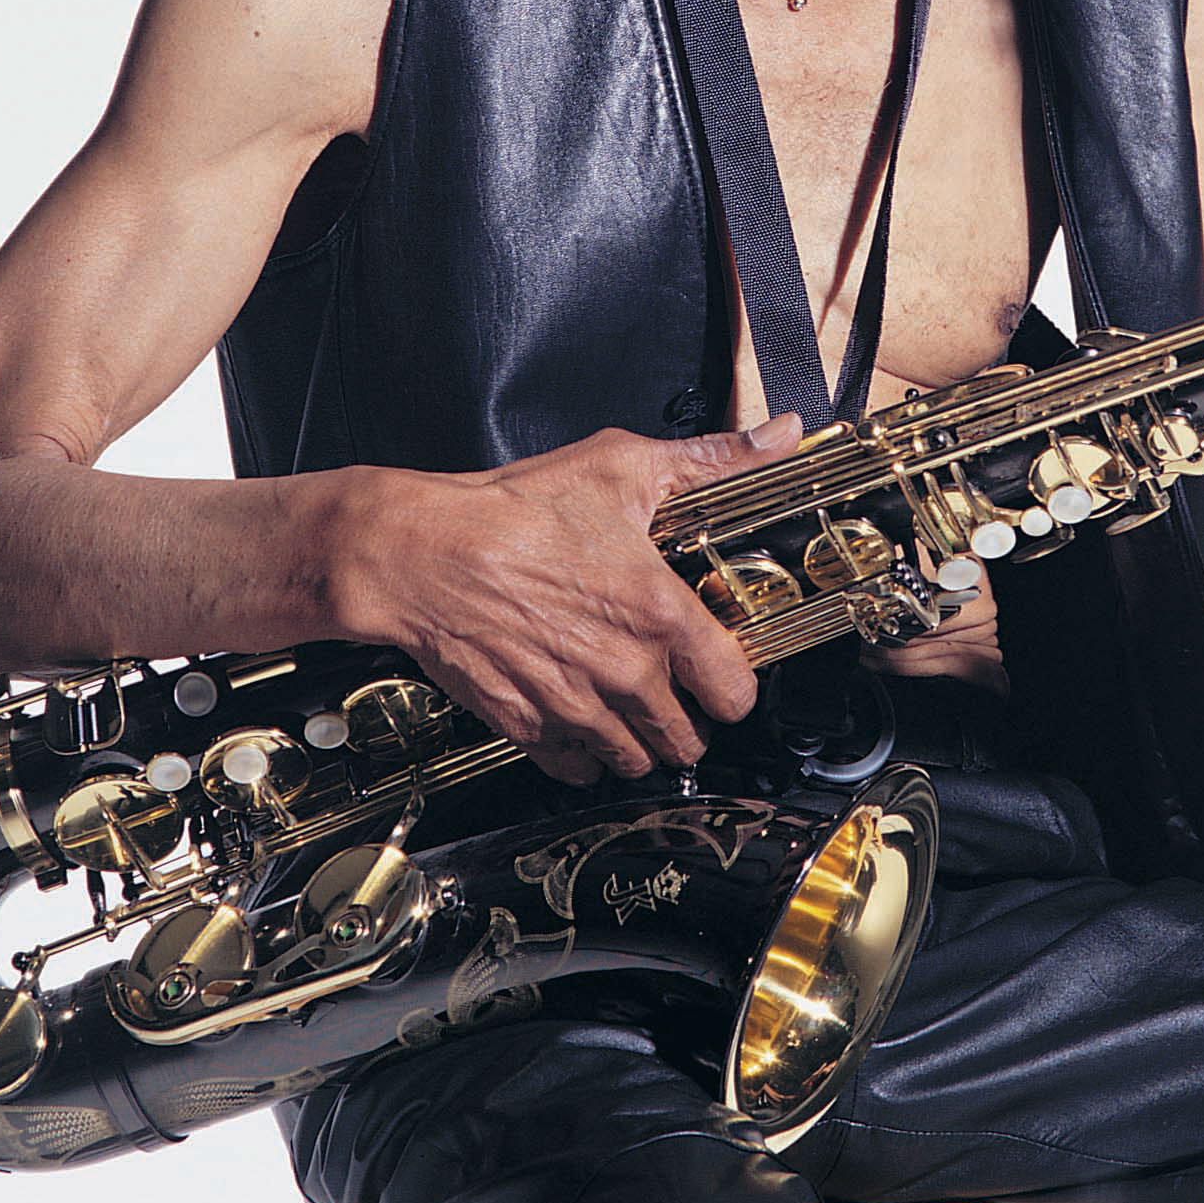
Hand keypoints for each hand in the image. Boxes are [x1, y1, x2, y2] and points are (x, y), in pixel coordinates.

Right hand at [365, 416, 803, 786]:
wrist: (423, 553)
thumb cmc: (516, 509)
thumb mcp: (623, 465)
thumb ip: (713, 459)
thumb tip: (780, 435)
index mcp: (660, 613)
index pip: (733, 691)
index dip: (735, 687)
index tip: (725, 676)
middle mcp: (625, 670)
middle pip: (686, 737)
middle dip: (688, 719)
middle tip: (676, 693)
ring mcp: (576, 705)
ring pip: (634, 759)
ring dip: (639, 741)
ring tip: (632, 709)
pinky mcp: (527, 725)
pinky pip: (575, 767)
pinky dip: (582, 754)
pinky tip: (581, 720)